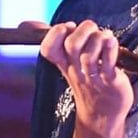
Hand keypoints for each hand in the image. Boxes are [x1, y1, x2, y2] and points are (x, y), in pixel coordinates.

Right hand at [36, 19, 132, 133]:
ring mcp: (93, 76)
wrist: (103, 113)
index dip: (55, 33)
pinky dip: (111, 49)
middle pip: (71, 45)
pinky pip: (109, 63)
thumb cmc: (88, 80)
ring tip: (106, 38)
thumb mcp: (67, 62)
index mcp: (64, 63)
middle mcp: (76, 69)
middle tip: (93, 31)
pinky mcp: (111, 81)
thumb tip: (24, 24)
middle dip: (83, 30)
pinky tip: (112, 43)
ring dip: (99, 39)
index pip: (48, 48)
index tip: (69, 27)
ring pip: (89, 55)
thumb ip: (56, 42)